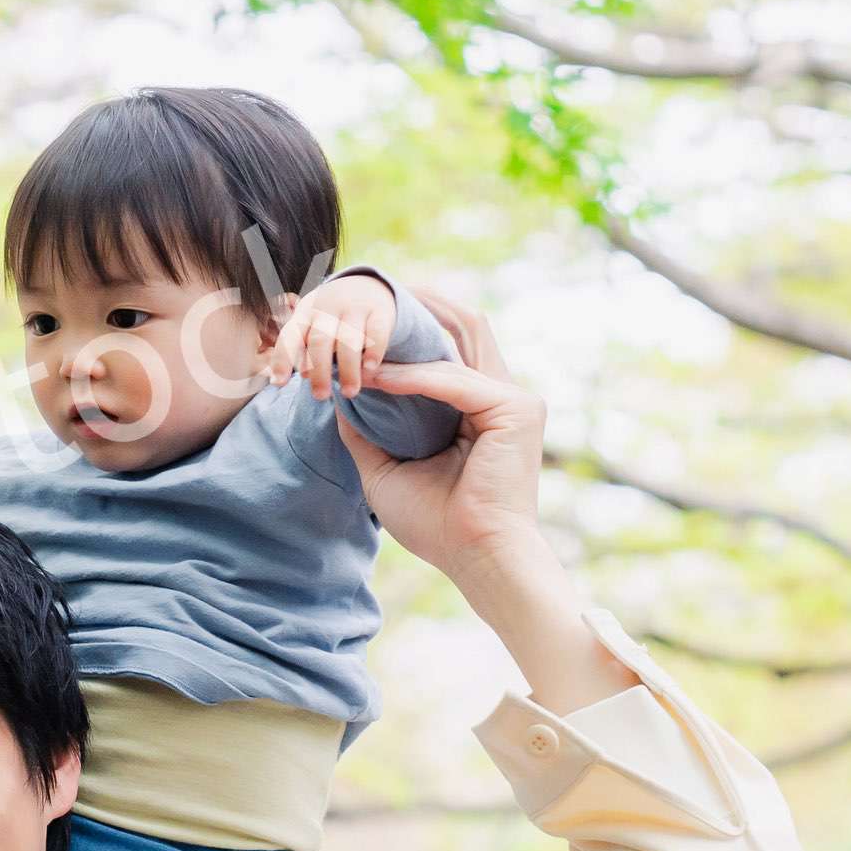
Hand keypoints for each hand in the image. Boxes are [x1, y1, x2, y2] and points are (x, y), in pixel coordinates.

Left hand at [263, 270, 396, 401]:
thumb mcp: (309, 325)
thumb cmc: (329, 317)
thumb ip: (297, 350)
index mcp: (305, 314)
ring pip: (349, 339)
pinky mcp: (379, 311)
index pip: (290, 336)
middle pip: (320, 341)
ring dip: (348, 369)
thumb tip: (277, 381)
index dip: (283, 359)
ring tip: (350, 392)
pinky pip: (377, 331)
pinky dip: (374, 350)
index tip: (278, 383)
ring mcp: (354, 308)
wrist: (363, 285)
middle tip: (320, 396)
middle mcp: (328, 309)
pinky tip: (370, 367)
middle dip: (318, 371)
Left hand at [335, 291, 634, 713]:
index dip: (411, 323)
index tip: (366, 313)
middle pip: (463, 325)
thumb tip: (335, 397)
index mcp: (479, 405)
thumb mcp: (385, 469)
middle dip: (417, 303)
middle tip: (369, 292)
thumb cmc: (438, 524)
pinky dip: (412, 376)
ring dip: (415, 323)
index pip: (449, 345)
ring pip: (464, 334)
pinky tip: (376, 374)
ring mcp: (514, 398)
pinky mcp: (515, 410)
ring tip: (371, 312)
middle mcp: (502, 393)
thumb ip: (366, 430)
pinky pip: (453, 380)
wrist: (476, 558)